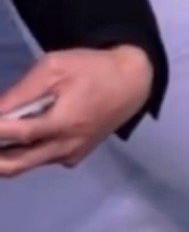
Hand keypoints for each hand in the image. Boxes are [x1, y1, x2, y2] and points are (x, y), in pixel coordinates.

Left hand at [0, 46, 153, 175]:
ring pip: (27, 164)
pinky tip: (23, 136)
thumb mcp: (55, 67)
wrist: (132, 83)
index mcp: (62, 123)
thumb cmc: (92, 69)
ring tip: (2, 135)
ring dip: (6, 155)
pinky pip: (43, 160)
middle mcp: (65, 147)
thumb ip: (23, 90)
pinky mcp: (76, 156)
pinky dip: (27, 152)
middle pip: (16, 165)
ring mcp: (71, 155)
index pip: (17, 133)